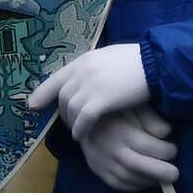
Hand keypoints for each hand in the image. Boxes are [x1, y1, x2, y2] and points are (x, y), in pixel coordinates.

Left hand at [30, 42, 149, 139]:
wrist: (159, 64)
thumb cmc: (141, 60)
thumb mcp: (113, 57)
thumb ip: (96, 67)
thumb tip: (88, 77)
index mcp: (86, 59)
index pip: (57, 78)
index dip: (42, 93)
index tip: (33, 105)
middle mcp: (83, 71)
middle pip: (63, 97)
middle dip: (64, 112)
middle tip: (70, 122)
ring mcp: (90, 86)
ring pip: (71, 109)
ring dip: (72, 122)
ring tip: (78, 131)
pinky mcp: (100, 101)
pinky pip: (83, 120)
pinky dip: (81, 129)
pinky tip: (83, 135)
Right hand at [80, 106, 177, 192]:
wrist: (83, 117)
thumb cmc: (117, 108)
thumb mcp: (135, 105)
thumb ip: (151, 118)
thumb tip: (166, 133)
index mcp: (119, 130)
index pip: (145, 145)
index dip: (163, 151)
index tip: (174, 149)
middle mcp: (108, 148)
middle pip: (135, 166)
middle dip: (158, 172)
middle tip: (175, 175)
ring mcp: (100, 161)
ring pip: (125, 178)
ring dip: (147, 181)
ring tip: (163, 179)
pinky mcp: (96, 169)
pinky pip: (115, 184)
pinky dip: (134, 186)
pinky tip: (148, 181)